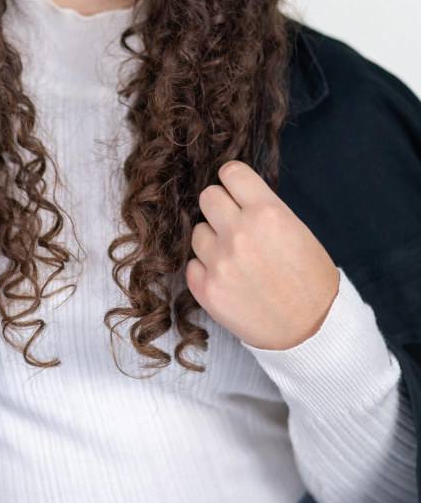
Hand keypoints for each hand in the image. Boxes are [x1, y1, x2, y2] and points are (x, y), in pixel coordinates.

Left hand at [186, 160, 339, 350]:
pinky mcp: (207, 290)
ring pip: (197, 232)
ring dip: (213, 241)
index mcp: (267, 213)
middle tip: (234, 223)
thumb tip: (234, 193)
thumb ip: (263, 208)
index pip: (230, 172)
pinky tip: (229, 279)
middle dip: (220, 207)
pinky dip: (206, 270)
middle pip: (207, 196)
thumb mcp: (297, 229)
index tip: (235, 190)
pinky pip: (192, 265)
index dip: (233, 180)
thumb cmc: (309, 278)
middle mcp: (240, 234)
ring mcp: (220, 262)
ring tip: (237, 258)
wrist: (311, 330)